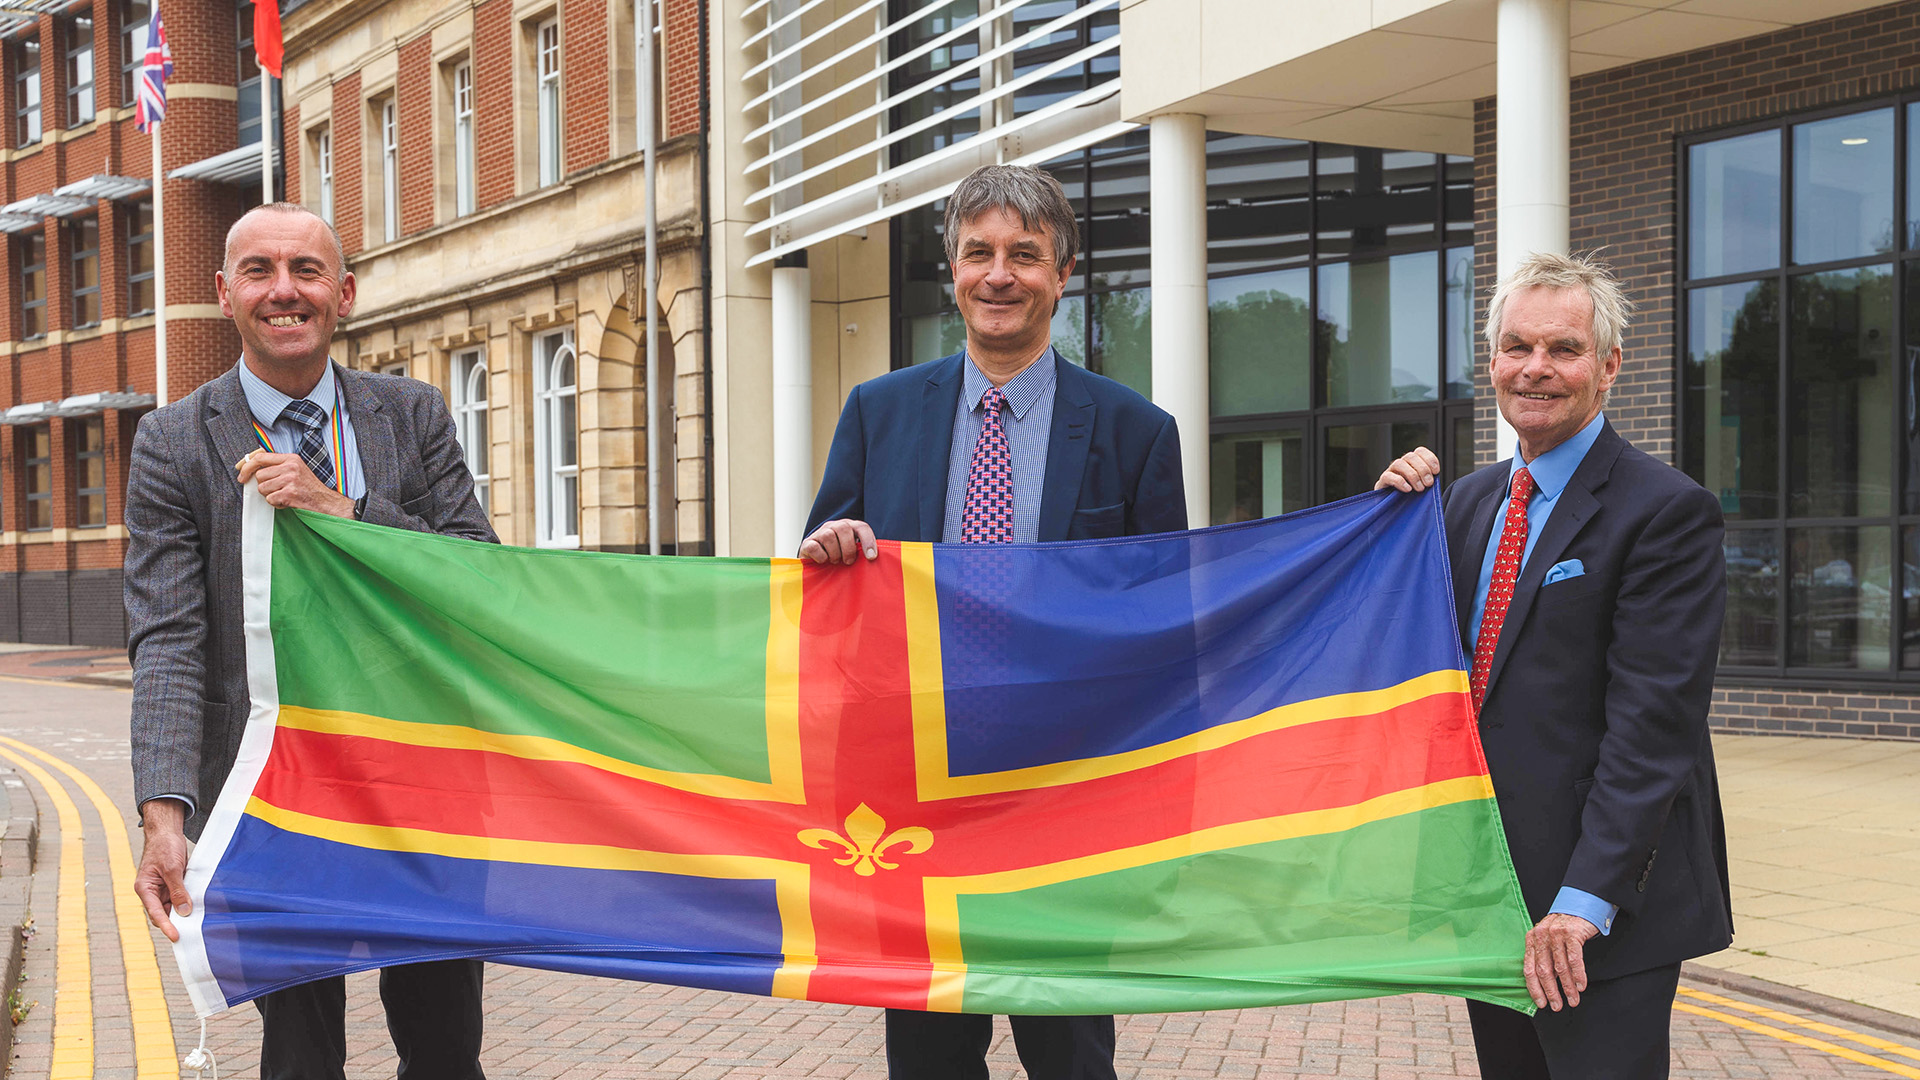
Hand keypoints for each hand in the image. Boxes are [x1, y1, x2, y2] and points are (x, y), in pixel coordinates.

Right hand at [135, 798, 191, 942]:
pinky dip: (187, 902)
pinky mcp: (172, 884)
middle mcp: (152, 891)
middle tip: (191, 933)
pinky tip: (199, 907)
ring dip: (183, 913)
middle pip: (163, 913)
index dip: (166, 926)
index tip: (176, 937)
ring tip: (198, 922)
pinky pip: (179, 898)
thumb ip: (177, 890)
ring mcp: (162, 888)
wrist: (167, 831)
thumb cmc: (164, 846)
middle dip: (175, 923)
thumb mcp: (172, 868)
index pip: (155, 913)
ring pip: (172, 907)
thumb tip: (183, 911)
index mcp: (145, 888)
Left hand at [236, 451, 354, 517]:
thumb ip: (277, 466)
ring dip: (270, 495)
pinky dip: (277, 503)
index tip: (240, 472)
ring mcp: (290, 480)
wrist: (326, 502)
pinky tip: (288, 502)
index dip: (246, 465)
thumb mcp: (296, 469)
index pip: (260, 457)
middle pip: (260, 475)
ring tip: (284, 495)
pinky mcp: (290, 493)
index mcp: (291, 458)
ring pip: (263, 488)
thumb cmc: (309, 488)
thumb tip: (252, 467)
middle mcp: (290, 467)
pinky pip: (270, 499)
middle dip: (264, 485)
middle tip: (276, 489)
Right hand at [799, 519, 876, 564]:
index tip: (872, 557)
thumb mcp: (853, 553)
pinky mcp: (807, 542)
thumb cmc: (840, 558)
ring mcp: (820, 533)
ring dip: (834, 553)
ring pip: (828, 536)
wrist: (815, 561)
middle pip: (843, 528)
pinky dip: (821, 556)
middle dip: (848, 548)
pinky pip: (814, 546)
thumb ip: (862, 553)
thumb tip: (874, 559)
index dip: (868, 541)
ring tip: (835, 561)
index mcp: (849, 527)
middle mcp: (834, 526)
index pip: (862, 527)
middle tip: (849, 562)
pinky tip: (823, 562)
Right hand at [1374, 446, 1440, 492]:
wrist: (1394, 510)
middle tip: (1429, 484)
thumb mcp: (1423, 486)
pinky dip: (1400, 482)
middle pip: (1411, 456)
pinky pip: (1388, 476)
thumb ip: (1428, 480)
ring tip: (1420, 489)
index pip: (1420, 451)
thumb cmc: (1411, 496)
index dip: (1429, 459)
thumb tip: (1435, 479)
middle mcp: (1401, 463)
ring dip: (1412, 476)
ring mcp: (1391, 471)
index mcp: (1412, 462)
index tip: (1436, 472)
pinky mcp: (1382, 481)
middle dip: (1423, 470)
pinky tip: (1408, 489)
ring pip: (1399, 463)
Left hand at [1523, 912, 1598, 1010]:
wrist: (1580, 906)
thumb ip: (1544, 957)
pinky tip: (1581, 986)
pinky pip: (1574, 959)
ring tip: (1573, 1000)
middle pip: (1544, 970)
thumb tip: (1545, 986)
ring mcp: (1556, 933)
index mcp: (1532, 939)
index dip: (1535, 988)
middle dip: (1551, 991)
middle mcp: (1541, 935)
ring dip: (1568, 987)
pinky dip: (1578, 975)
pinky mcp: (1572, 933)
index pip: (1529, 968)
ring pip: (1560, 967)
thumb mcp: (1548, 939)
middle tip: (1557, 1006)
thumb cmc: (1563, 928)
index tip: (1541, 1004)